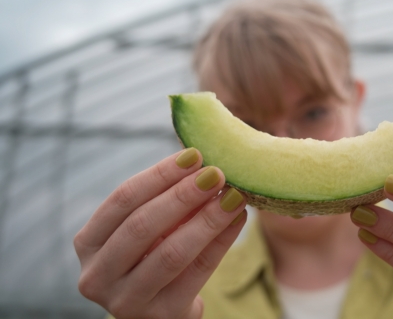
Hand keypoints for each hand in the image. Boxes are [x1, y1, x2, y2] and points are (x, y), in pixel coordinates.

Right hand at [74, 148, 246, 318]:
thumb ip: (164, 198)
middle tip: (217, 173)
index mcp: (89, 243)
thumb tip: (201, 162)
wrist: (163, 309)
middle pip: (142, 225)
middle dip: (183, 195)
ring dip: (207, 219)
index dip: (160, 175)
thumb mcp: (149, 228)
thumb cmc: (154, 255)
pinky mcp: (161, 316)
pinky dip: (221, 241)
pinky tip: (237, 219)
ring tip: (233, 196)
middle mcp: (98, 274)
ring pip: (171, 252)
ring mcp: (126, 301)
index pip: (123, 199)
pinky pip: (197, 272)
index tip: (194, 155)